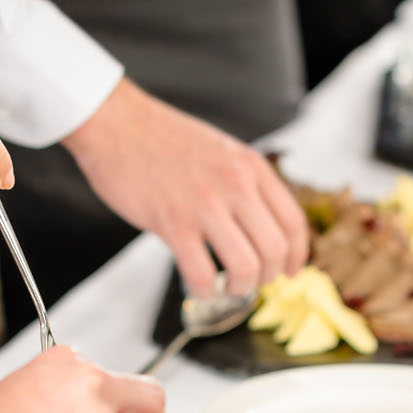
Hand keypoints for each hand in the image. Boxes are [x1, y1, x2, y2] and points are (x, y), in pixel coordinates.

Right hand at [64, 79, 308, 295]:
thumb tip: (258, 223)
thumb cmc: (161, 138)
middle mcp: (236, 184)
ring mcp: (205, 204)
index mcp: (251, 166)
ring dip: (239, 287)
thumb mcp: (220, 150)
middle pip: (275, 250)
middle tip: (249, 281)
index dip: (297, 255)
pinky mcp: (173, 222)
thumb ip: (242, 182)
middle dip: (267, 277)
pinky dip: (204, 290)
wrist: (115, 122)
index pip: (293, 222)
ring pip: (246, 267)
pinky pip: (202, 273)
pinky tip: (197, 285)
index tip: (290, 272)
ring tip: (224, 286)